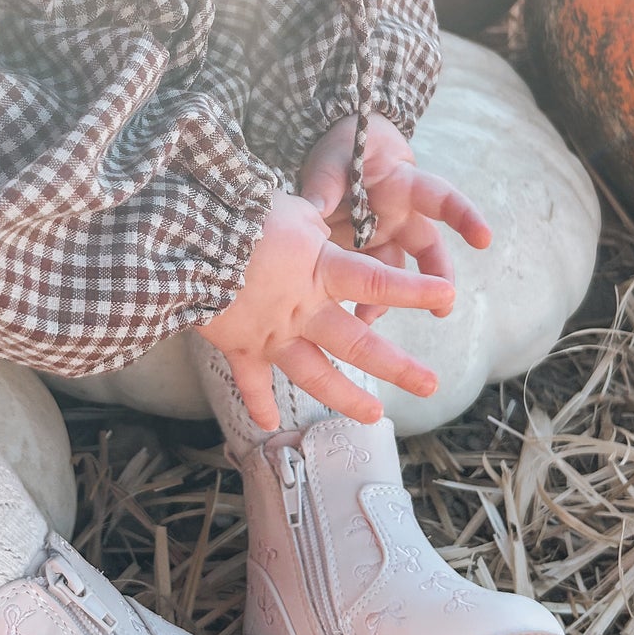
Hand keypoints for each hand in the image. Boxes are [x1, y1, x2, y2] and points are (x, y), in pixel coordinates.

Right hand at [196, 190, 456, 429]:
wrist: (186, 241)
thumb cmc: (238, 213)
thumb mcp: (289, 209)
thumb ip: (315, 227)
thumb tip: (326, 226)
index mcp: (320, 271)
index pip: (378, 280)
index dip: (415, 290)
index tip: (447, 295)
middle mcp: (303, 310)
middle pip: (359, 344)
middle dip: (398, 367)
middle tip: (431, 386)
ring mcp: (272, 334)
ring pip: (315, 373)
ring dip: (346, 398)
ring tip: (374, 415)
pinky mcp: (239, 346)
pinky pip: (251, 382)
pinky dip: (259, 403)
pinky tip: (269, 425)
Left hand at [298, 114, 491, 325]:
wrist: (337, 155)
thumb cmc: (345, 149)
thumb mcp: (334, 158)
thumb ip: (326, 184)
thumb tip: (314, 209)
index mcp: (403, 185)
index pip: (441, 198)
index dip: (464, 217)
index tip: (483, 239)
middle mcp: (401, 216)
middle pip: (428, 248)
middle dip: (438, 278)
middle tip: (443, 308)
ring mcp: (383, 237)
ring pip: (397, 272)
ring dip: (388, 299)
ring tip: (369, 321)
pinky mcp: (363, 253)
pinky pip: (368, 280)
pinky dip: (359, 298)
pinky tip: (348, 318)